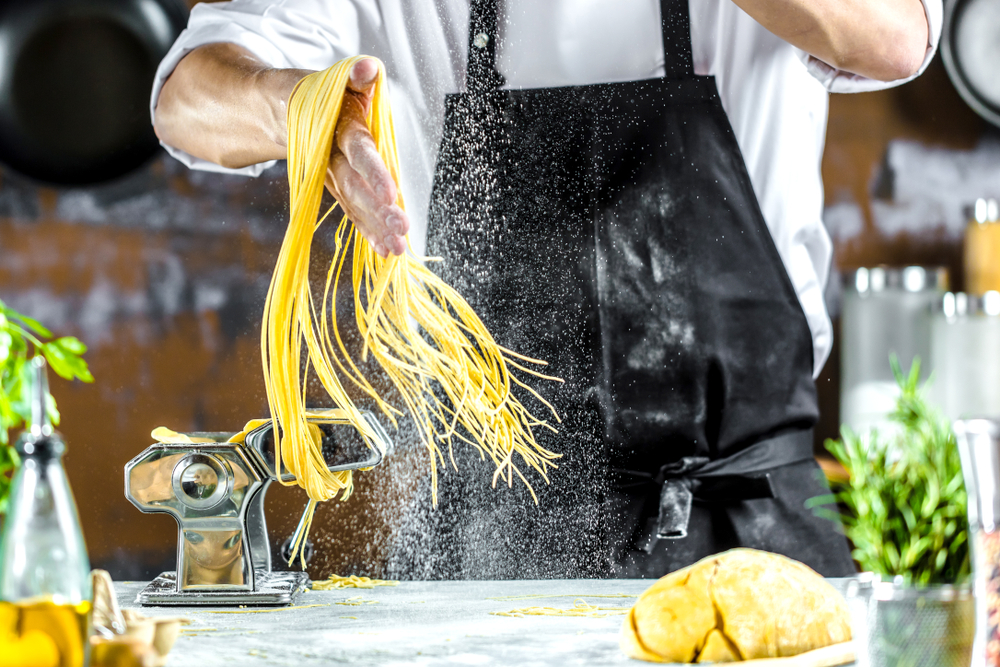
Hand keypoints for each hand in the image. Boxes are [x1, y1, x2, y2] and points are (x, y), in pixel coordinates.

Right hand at [324, 58, 409, 257]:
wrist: (278, 110)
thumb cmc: (319, 93)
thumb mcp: (336, 79)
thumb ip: (355, 75)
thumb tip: (368, 67)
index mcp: (339, 128)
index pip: (358, 151)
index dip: (373, 172)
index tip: (391, 193)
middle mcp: (333, 157)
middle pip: (355, 186)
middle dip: (378, 210)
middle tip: (401, 230)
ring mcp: (332, 176)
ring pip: (354, 204)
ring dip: (375, 227)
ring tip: (397, 249)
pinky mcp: (335, 187)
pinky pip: (351, 212)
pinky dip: (367, 231)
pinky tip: (385, 251)